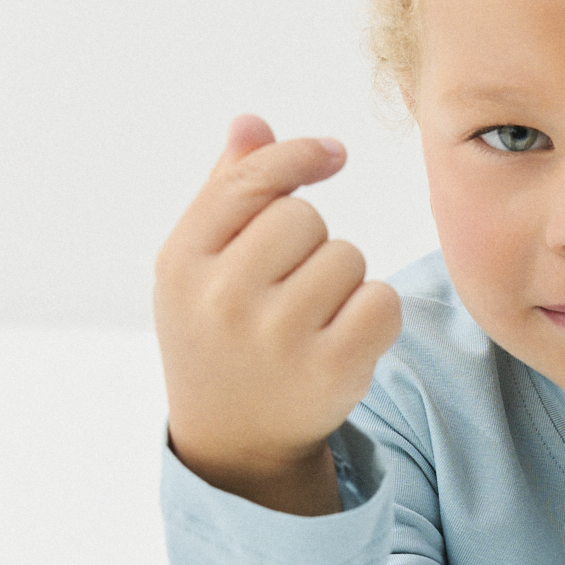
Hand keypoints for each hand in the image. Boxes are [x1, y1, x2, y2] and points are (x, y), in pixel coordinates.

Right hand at [154, 114, 401, 513]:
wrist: (235, 442)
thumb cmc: (218, 336)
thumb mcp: (199, 269)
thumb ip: (226, 194)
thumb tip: (253, 122)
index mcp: (182, 263)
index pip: (249, 182)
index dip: (297, 156)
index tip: (334, 154)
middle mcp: (223, 298)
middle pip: (305, 217)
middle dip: (311, 243)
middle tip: (289, 289)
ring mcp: (277, 338)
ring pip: (348, 257)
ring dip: (344, 281)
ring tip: (311, 321)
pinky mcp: (331, 370)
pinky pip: (382, 300)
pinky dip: (376, 314)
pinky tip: (346, 339)